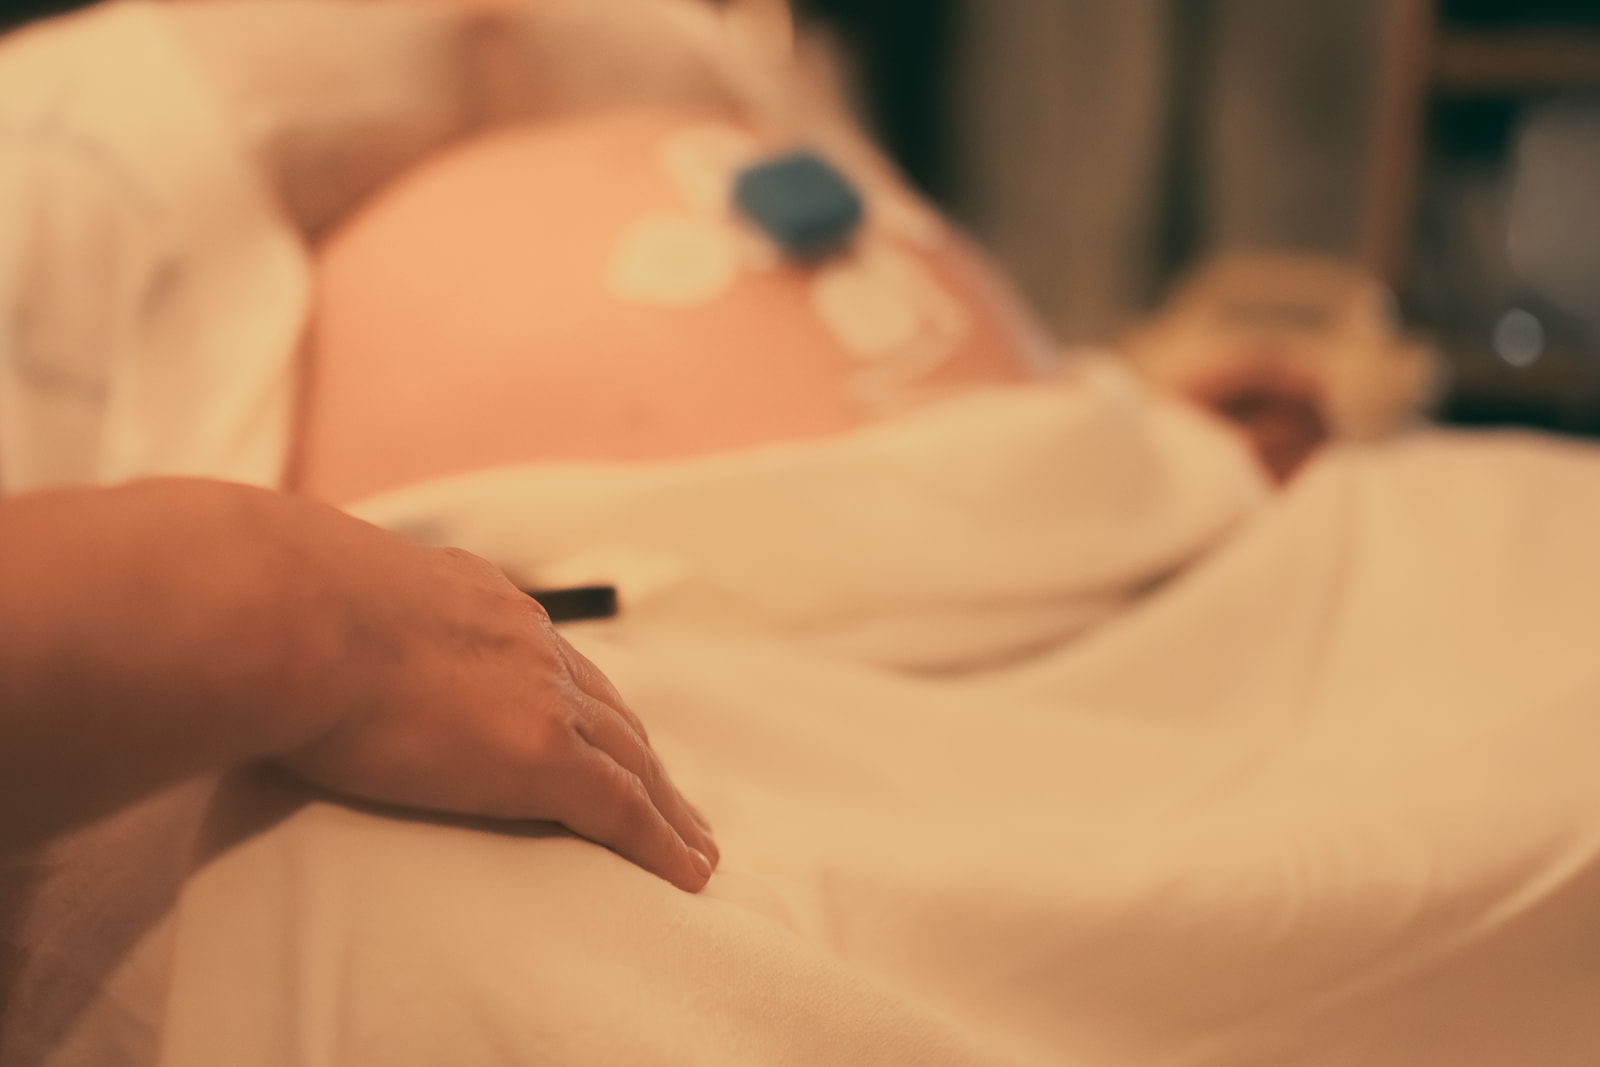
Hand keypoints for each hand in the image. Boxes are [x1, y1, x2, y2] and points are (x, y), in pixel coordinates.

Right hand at [276, 528, 717, 892]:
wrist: (287, 609)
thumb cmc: (273, 603)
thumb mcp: (322, 595)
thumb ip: (341, 616)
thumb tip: (302, 634)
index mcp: (475, 599)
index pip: (548, 660)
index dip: (584, 701)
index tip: (602, 730)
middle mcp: (525, 639)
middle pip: (608, 708)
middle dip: (640, 754)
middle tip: (670, 795)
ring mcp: (541, 695)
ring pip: (632, 759)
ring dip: (668, 804)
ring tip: (694, 843)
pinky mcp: (544, 755)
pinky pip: (623, 807)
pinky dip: (662, 841)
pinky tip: (690, 869)